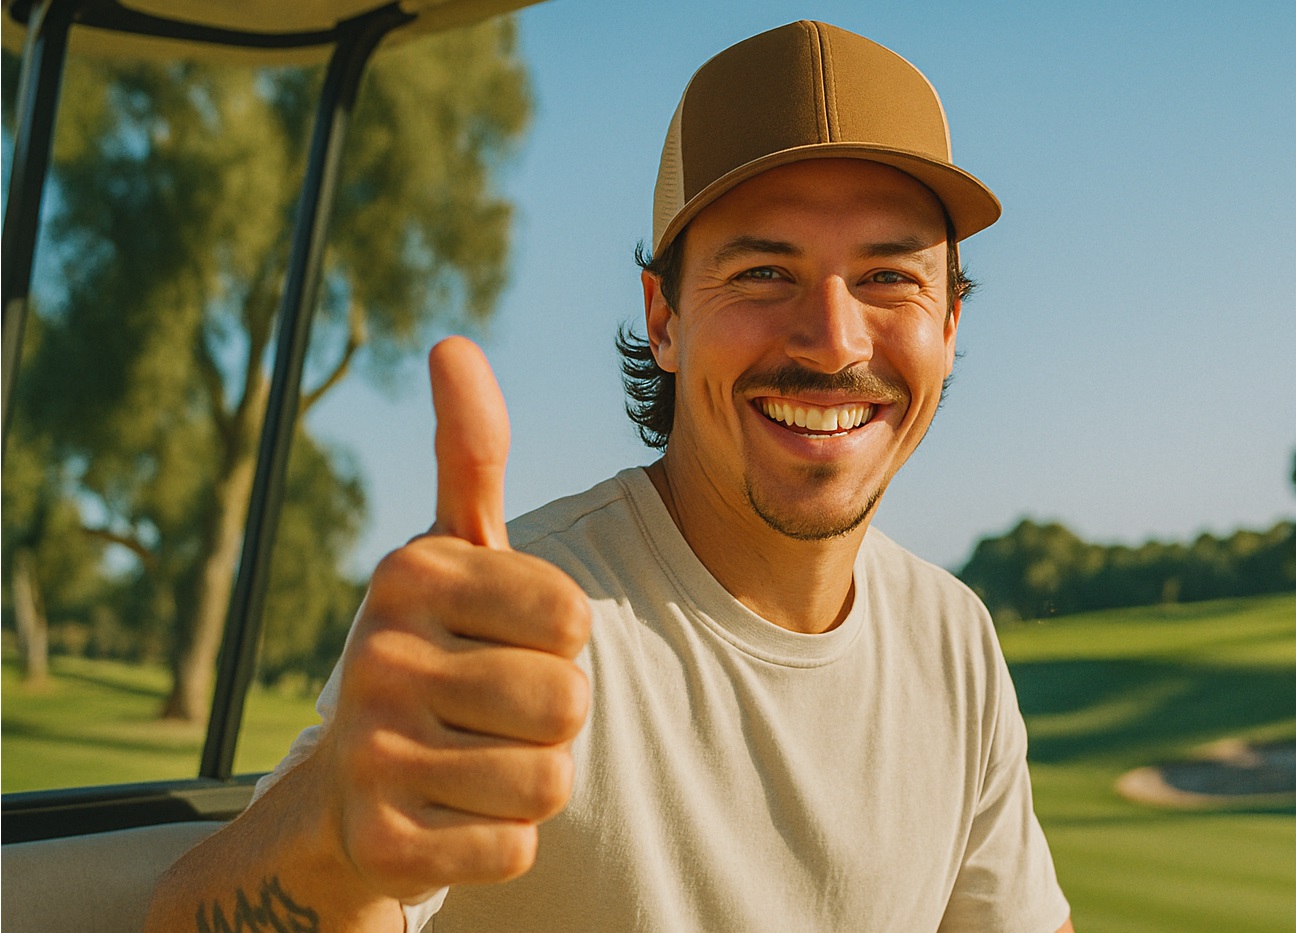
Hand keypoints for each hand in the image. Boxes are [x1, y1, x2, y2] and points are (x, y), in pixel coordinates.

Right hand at [321, 336, 590, 902]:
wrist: (347, 787)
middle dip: (549, 716)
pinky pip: (518, 846)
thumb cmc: (433, 651)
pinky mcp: (382, 845)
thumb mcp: (452, 553)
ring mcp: (371, 755)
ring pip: (550, 779)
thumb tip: (453, 343)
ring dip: (528, 778)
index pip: (575, 619)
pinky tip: (448, 814)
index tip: (499, 642)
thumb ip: (470, 454)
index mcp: (408, 574)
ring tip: (469, 757)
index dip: (558, 642)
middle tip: (484, 709)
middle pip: (569, 703)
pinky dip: (500, 839)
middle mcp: (377, 657)